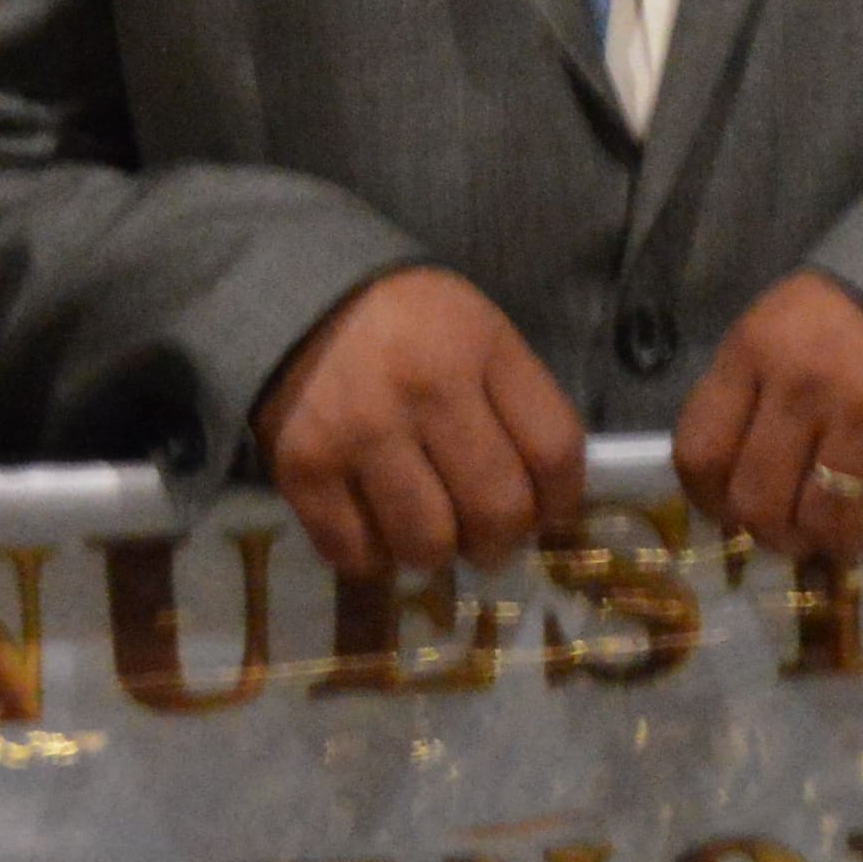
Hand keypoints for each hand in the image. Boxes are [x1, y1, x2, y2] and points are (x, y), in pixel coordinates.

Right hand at [253, 267, 584, 578]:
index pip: (554, 451)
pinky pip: (356, 552)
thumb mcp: (480, 332)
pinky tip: (377, 532)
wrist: (299, 303)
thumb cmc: (409, 325)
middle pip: (497, 508)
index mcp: (480, 348)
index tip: (551, 515)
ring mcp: (360, 433)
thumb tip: (545, 502)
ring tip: (430, 537)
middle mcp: (424, 390)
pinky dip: (373, 559)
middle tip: (489, 541)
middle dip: (503, 542)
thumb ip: (517, 404)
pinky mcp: (302, 468)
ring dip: (438, 554)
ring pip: (429, 543)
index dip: (563, 501)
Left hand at [673, 274, 862, 571]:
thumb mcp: (768, 338)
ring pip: (829, 527)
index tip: (733, 511)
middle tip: (797, 531)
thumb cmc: (839, 322)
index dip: (710, 503)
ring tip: (848, 525)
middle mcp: (806, 382)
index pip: (700, 457)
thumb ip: (741, 406)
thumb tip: (731, 510)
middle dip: (776, 536)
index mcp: (753, 351)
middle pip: (760, 506)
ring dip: (837, 543)